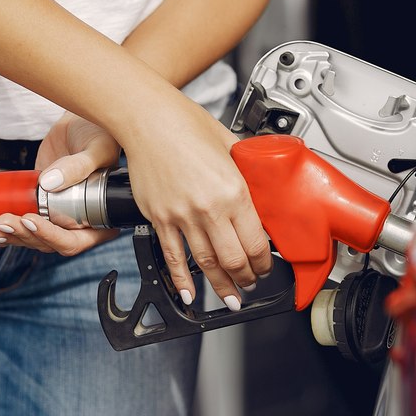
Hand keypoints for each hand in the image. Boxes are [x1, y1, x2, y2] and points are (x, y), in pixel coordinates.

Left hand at [0, 112, 121, 254]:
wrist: (79, 123)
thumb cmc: (99, 134)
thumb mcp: (97, 148)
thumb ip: (80, 166)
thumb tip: (50, 183)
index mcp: (101, 218)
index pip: (76, 240)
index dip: (52, 236)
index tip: (32, 220)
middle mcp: (80, 222)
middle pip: (50, 242)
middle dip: (25, 235)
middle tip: (6, 220)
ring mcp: (59, 215)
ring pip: (34, 238)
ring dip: (13, 236)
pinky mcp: (41, 206)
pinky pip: (25, 225)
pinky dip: (8, 232)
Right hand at [122, 98, 272, 310]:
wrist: (148, 118)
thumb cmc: (187, 123)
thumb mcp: (231, 145)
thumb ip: (247, 170)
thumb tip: (261, 183)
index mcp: (233, 191)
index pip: (256, 242)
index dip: (265, 262)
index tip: (267, 266)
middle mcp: (209, 208)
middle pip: (234, 260)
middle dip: (247, 278)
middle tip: (251, 283)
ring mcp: (181, 216)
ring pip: (206, 264)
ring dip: (221, 285)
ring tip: (230, 297)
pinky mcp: (159, 218)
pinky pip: (173, 257)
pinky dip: (181, 280)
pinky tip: (189, 294)